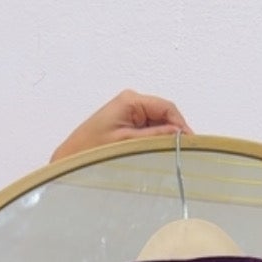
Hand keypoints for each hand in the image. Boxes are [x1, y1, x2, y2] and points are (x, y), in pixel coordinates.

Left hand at [51, 91, 190, 163]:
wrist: (70, 161)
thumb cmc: (90, 151)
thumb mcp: (128, 144)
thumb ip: (155, 137)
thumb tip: (178, 133)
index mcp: (130, 100)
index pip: (167, 108)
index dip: (181, 125)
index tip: (191, 143)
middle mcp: (130, 102)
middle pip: (163, 115)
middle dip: (174, 133)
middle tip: (183, 153)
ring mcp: (127, 113)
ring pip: (156, 124)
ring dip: (163, 139)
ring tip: (170, 157)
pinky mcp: (124, 124)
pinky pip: (146, 131)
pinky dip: (153, 142)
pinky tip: (156, 155)